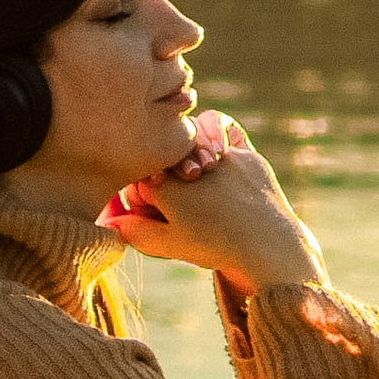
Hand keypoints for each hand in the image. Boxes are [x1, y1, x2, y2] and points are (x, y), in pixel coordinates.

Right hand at [102, 113, 327, 298]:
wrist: (269, 246)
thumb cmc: (215, 245)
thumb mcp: (169, 244)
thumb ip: (134, 232)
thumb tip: (109, 223)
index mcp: (164, 183)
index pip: (140, 177)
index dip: (143, 195)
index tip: (153, 211)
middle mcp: (189, 160)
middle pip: (165, 155)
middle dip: (166, 174)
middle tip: (178, 198)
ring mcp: (219, 152)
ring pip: (194, 135)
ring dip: (191, 151)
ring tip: (199, 175)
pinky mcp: (246, 151)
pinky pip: (226, 133)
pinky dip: (219, 142)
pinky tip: (219, 159)